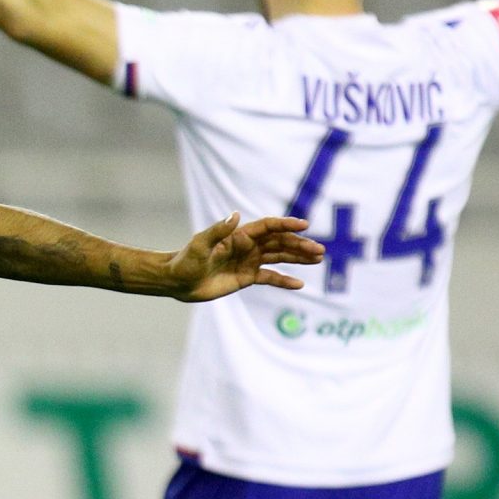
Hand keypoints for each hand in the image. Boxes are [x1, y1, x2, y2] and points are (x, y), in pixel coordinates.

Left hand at [170, 214, 323, 302]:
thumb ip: (219, 230)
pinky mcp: (247, 277)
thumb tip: (236, 214)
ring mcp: (249, 261)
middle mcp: (248, 246)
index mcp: (239, 235)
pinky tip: (299, 284)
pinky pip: (270, 277)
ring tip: (318, 259)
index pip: (268, 227)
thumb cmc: (186, 260)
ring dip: (298, 258)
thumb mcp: (201, 244)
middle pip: (279, 242)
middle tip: (319, 251)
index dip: (286, 225)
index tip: (304, 225)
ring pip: (279, 257)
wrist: (179, 281)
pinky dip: (284, 280)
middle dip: (299, 245)